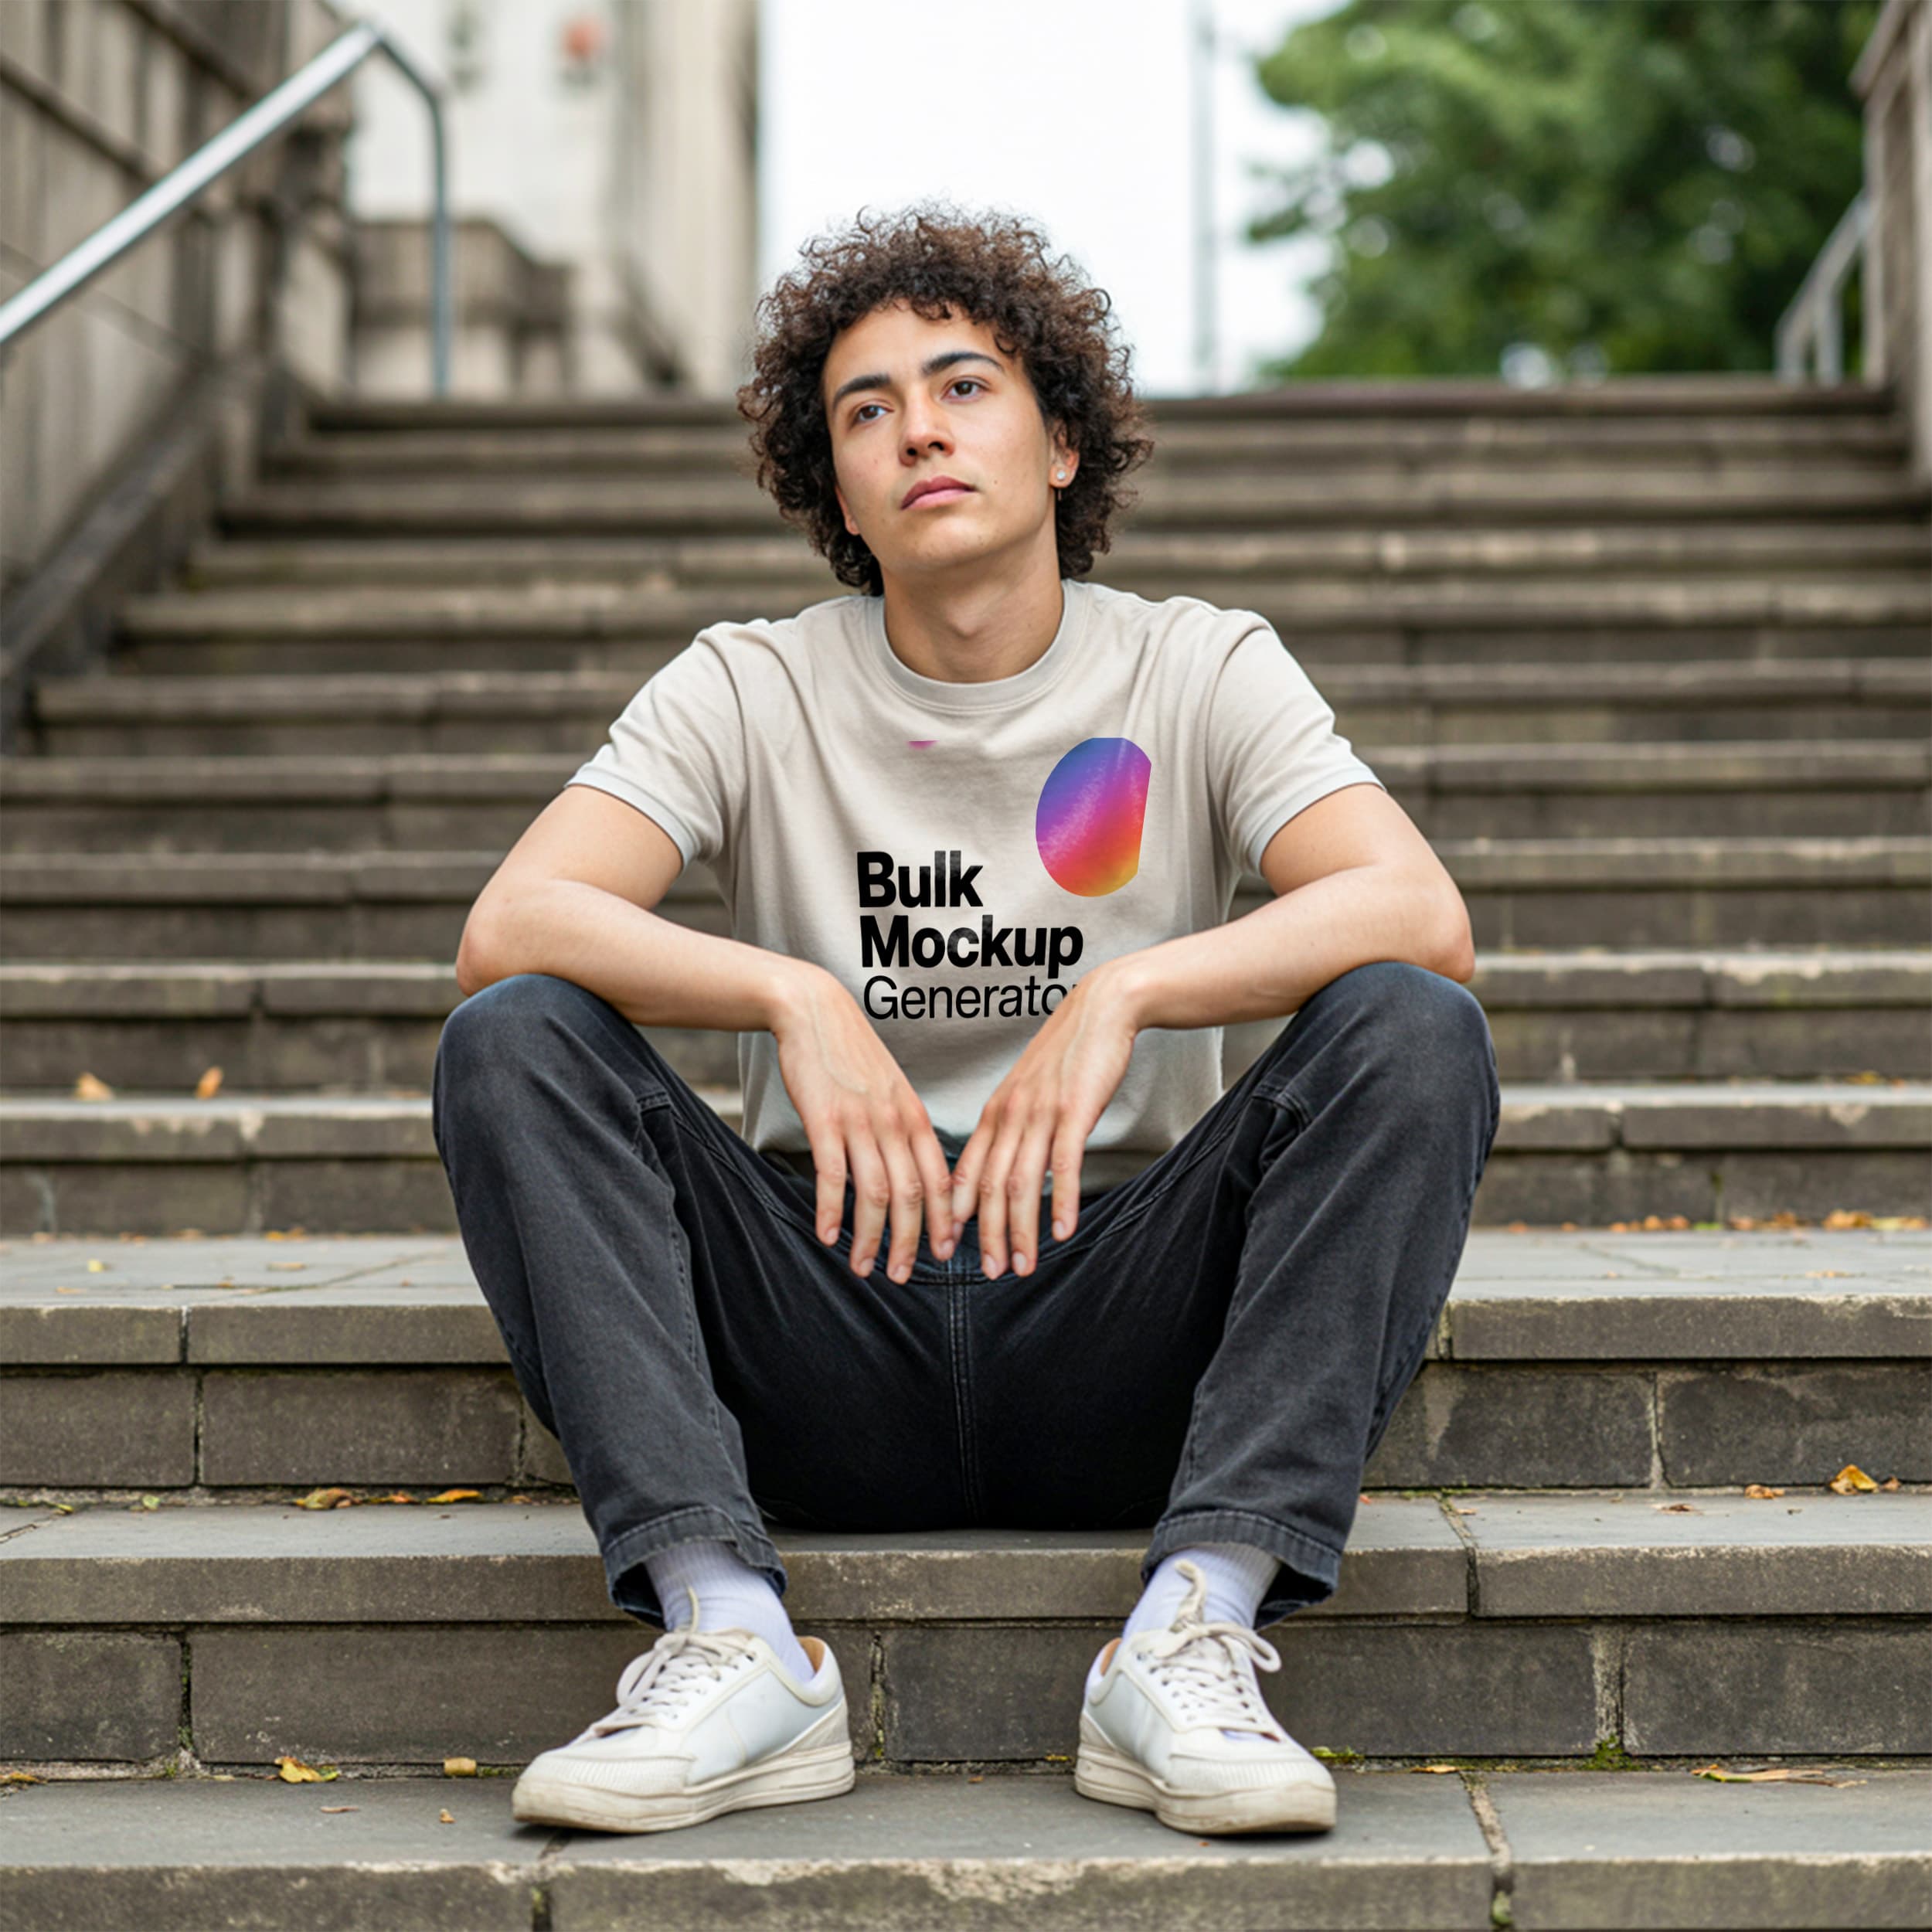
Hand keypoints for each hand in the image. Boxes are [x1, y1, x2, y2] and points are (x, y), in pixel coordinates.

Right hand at [770, 967, 957, 1283]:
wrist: (814, 1010)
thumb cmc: (852, 1054)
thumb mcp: (891, 1089)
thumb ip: (903, 1128)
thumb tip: (912, 1172)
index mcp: (915, 1116)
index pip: (940, 1178)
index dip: (944, 1221)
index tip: (945, 1254)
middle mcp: (895, 1122)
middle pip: (912, 1195)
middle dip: (910, 1242)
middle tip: (902, 1276)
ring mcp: (860, 1121)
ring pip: (874, 1192)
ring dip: (869, 1238)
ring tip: (862, 1268)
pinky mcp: (824, 1118)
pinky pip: (832, 1174)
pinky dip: (830, 1210)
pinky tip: (826, 1236)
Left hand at [947, 966, 1138, 1278]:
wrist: (1100, 1008)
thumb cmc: (1067, 1054)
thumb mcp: (1028, 1091)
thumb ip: (1013, 1127)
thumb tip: (1003, 1167)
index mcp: (995, 1112)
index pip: (965, 1171)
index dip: (955, 1213)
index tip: (950, 1247)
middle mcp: (1009, 1115)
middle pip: (988, 1186)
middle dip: (986, 1235)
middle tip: (990, 1273)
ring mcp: (1040, 1113)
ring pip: (1020, 1183)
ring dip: (1020, 1230)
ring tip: (1024, 1266)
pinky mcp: (1073, 1111)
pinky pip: (1062, 1164)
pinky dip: (1061, 1201)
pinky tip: (1063, 1231)